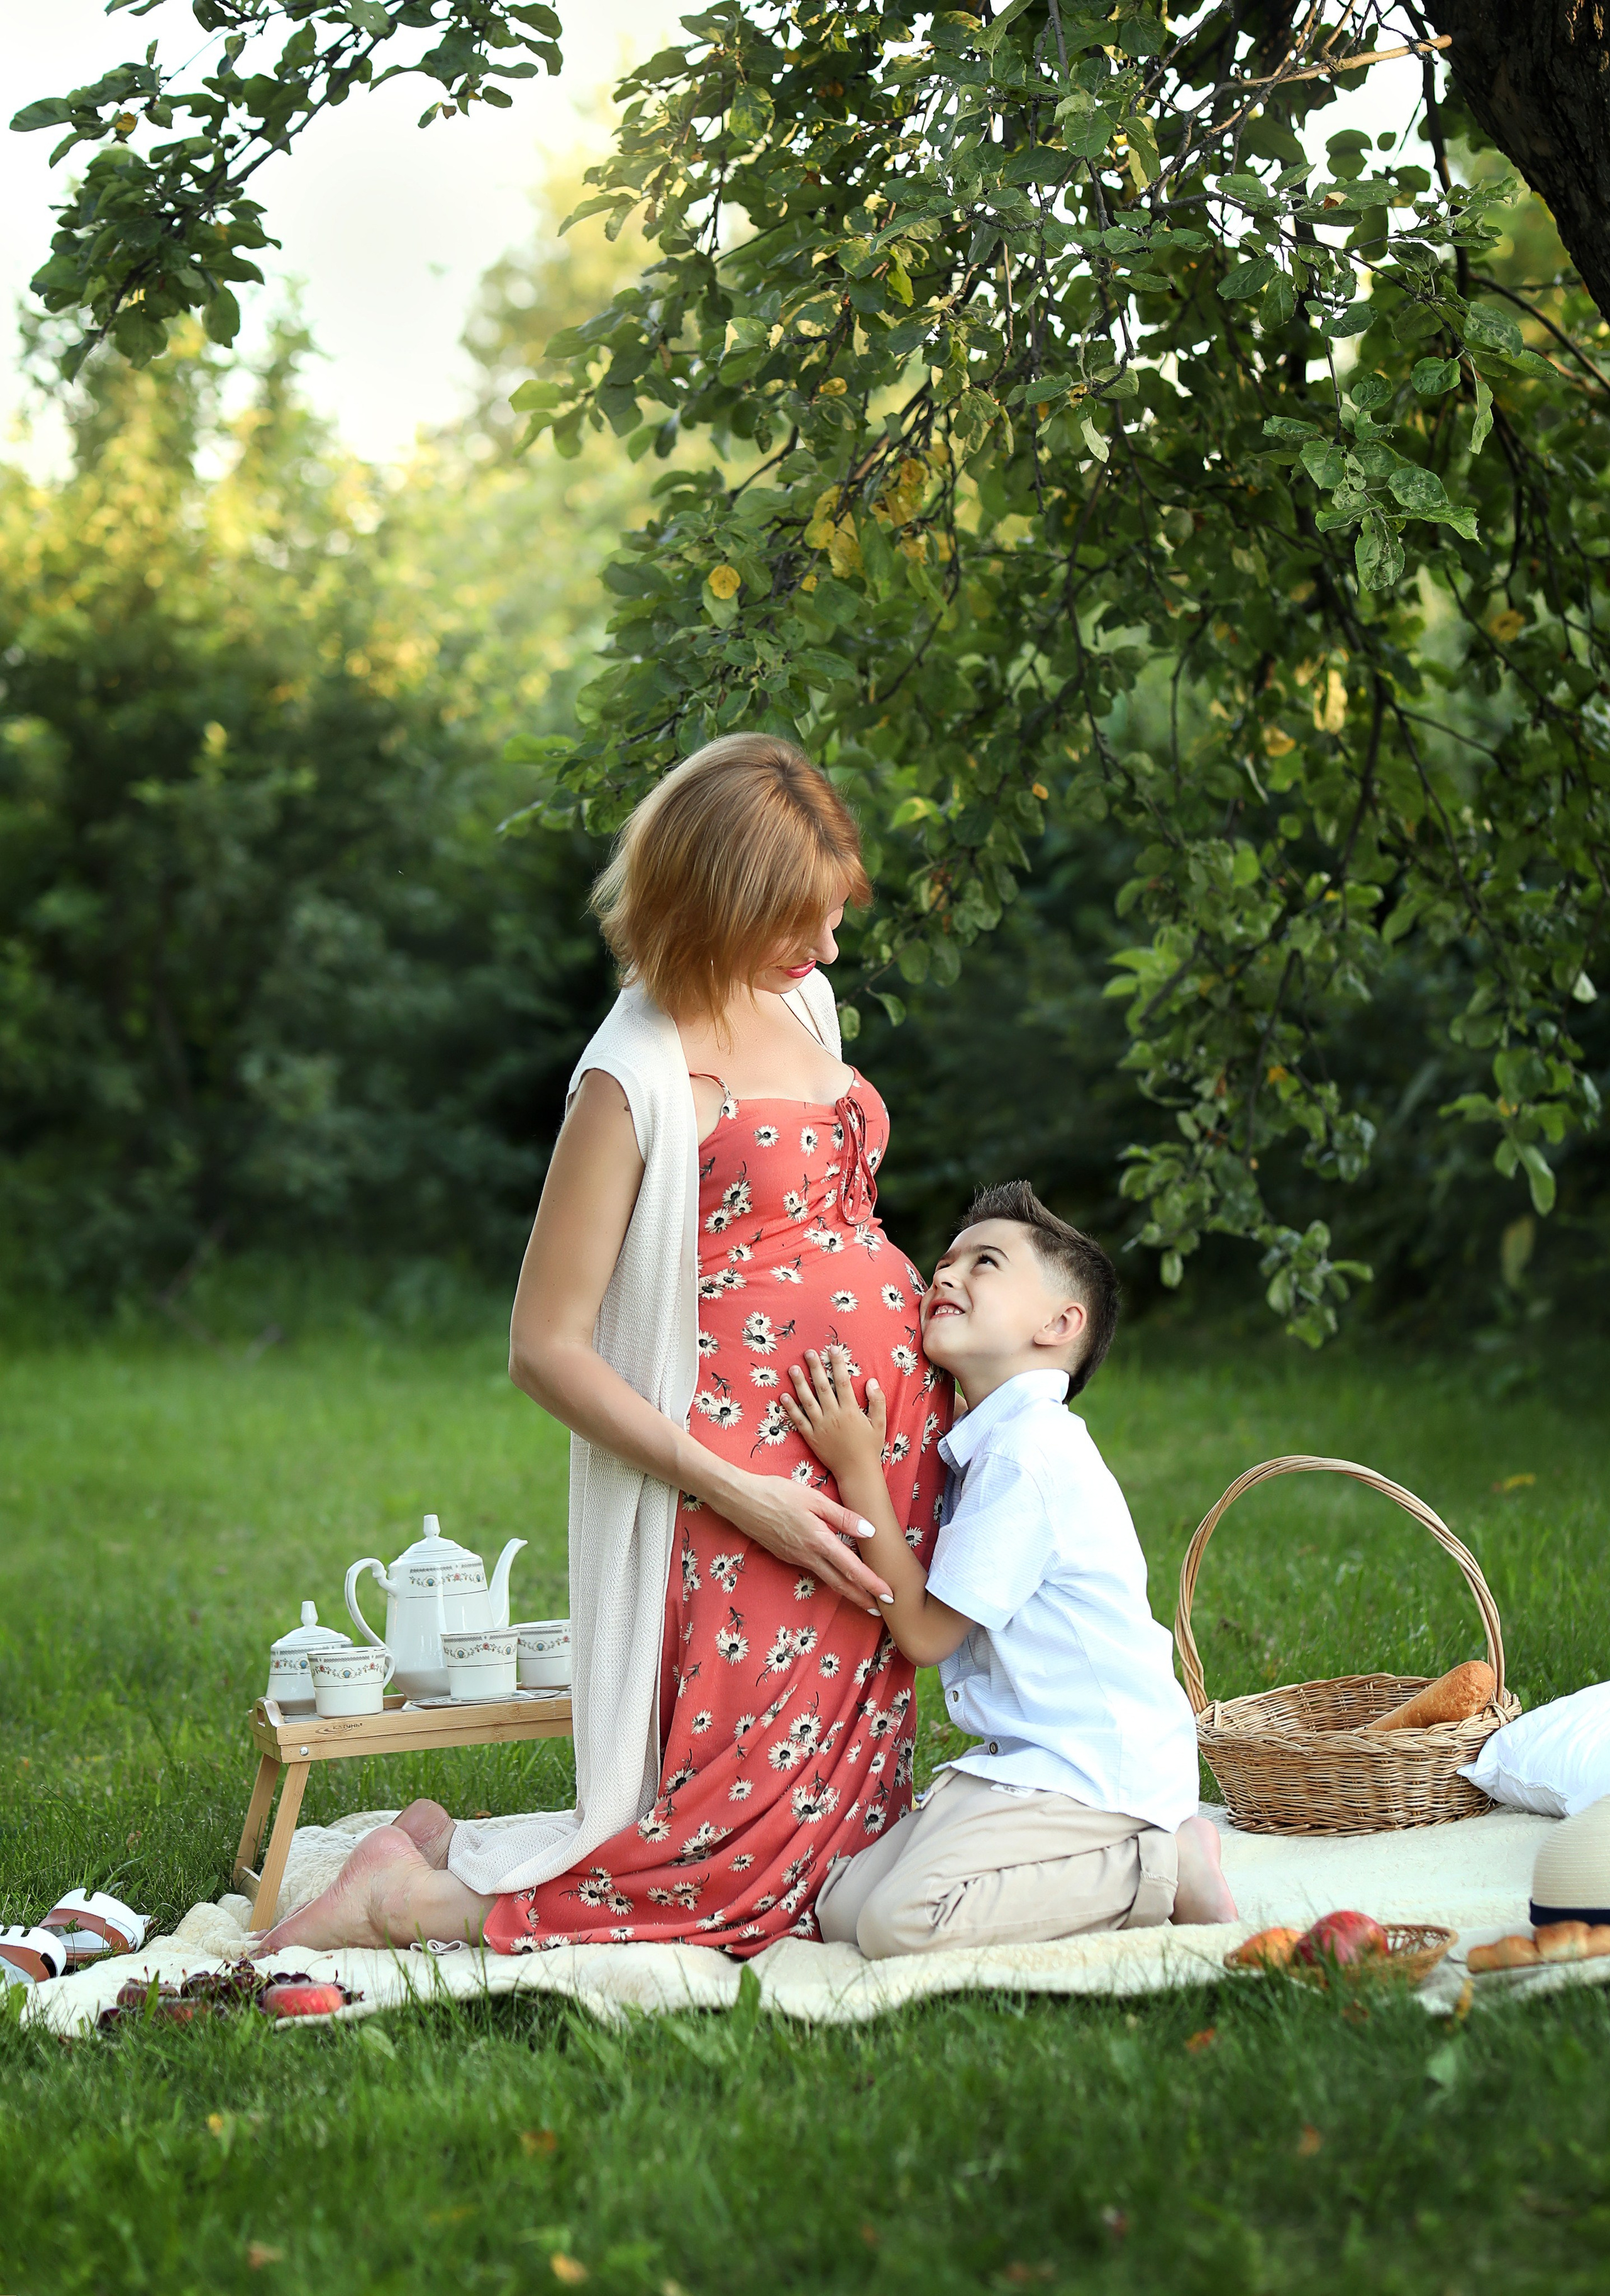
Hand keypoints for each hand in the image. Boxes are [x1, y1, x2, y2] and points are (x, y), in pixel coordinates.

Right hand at [717, 1464, 892, 1609]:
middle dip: (862, 1599)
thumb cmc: (777, 1493)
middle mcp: (808, 1556)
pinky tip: (836, 1577)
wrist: (740, 1501)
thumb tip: (869, 1532)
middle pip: (841, 1584)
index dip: (872, 1584)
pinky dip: (831, 1580)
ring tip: (864, 1599)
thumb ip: (842, 1516)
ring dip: (847, 1592)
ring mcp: (795, 1558)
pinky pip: (814, 1572)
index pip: (852, 1569)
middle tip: (882, 1611)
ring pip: (827, 1580)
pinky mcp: (786, 1556)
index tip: (889, 1596)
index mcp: (819, 1541)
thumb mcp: (813, 1499)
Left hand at [782, 1347, 886, 1479]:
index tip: (833, 1349)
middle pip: (823, 1387)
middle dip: (815, 1368)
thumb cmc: (870, 1447)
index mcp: (850, 1410)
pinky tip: (784, 1396)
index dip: (837, 1364)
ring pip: (808, 1401)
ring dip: (800, 1384)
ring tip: (792, 1368)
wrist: (856, 1472)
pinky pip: (799, 1420)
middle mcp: (834, 1416)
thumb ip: (877, 1401)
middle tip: (808, 1352)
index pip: (843, 1381)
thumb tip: (871, 1380)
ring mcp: (820, 1426)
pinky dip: (790, 1408)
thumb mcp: (880, 1423)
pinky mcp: (811, 1437)